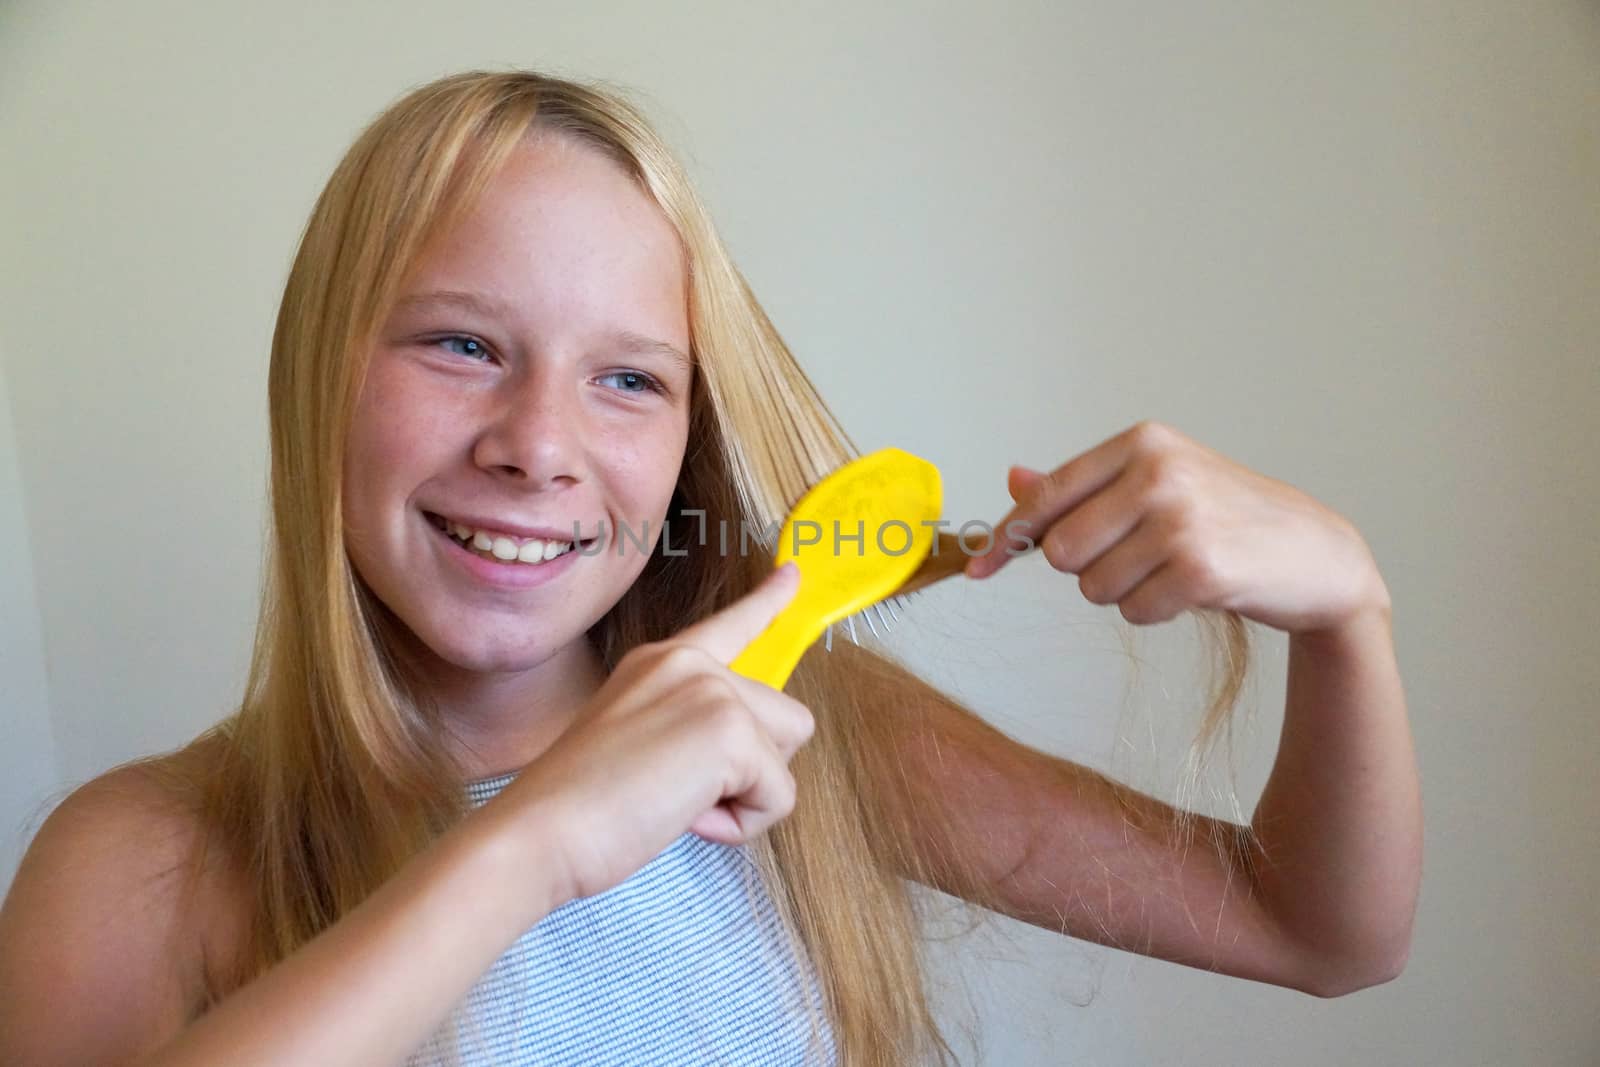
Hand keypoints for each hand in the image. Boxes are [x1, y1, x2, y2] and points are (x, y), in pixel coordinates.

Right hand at [502, 562, 815, 902]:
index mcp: (661, 661)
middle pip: (784, 719)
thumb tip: (743, 757)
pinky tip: (684, 818)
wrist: (540, 830)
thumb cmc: (576, 808)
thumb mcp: (637, 744)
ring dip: (748, 798)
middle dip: (753, 769)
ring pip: (787, 758)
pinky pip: (779, 797)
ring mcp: (711, 690)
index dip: (768, 601)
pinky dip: (742, 825)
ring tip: (680, 804)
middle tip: (681, 791)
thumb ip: (687, 729)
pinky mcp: (729, 730)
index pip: (730, 625)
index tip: (792, 573)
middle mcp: (691, 663)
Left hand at [965, 420, 1389, 634]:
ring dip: (1124, 592)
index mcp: (1141, 442)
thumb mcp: (1157, 485)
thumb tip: (1013, 479)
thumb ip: (1083, 487)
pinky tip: (1192, 590)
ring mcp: (1180, 518)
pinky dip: (1153, 611)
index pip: (1047, 495)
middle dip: (1087, 569)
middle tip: (1135, 559)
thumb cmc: (1228, 519)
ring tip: (1171, 570)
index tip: (980, 566)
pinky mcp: (1200, 568)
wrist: (1318, 555)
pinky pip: (1132, 611)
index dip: (1007, 537)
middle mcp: (1158, 471)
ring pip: (1093, 586)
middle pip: (1061, 551)